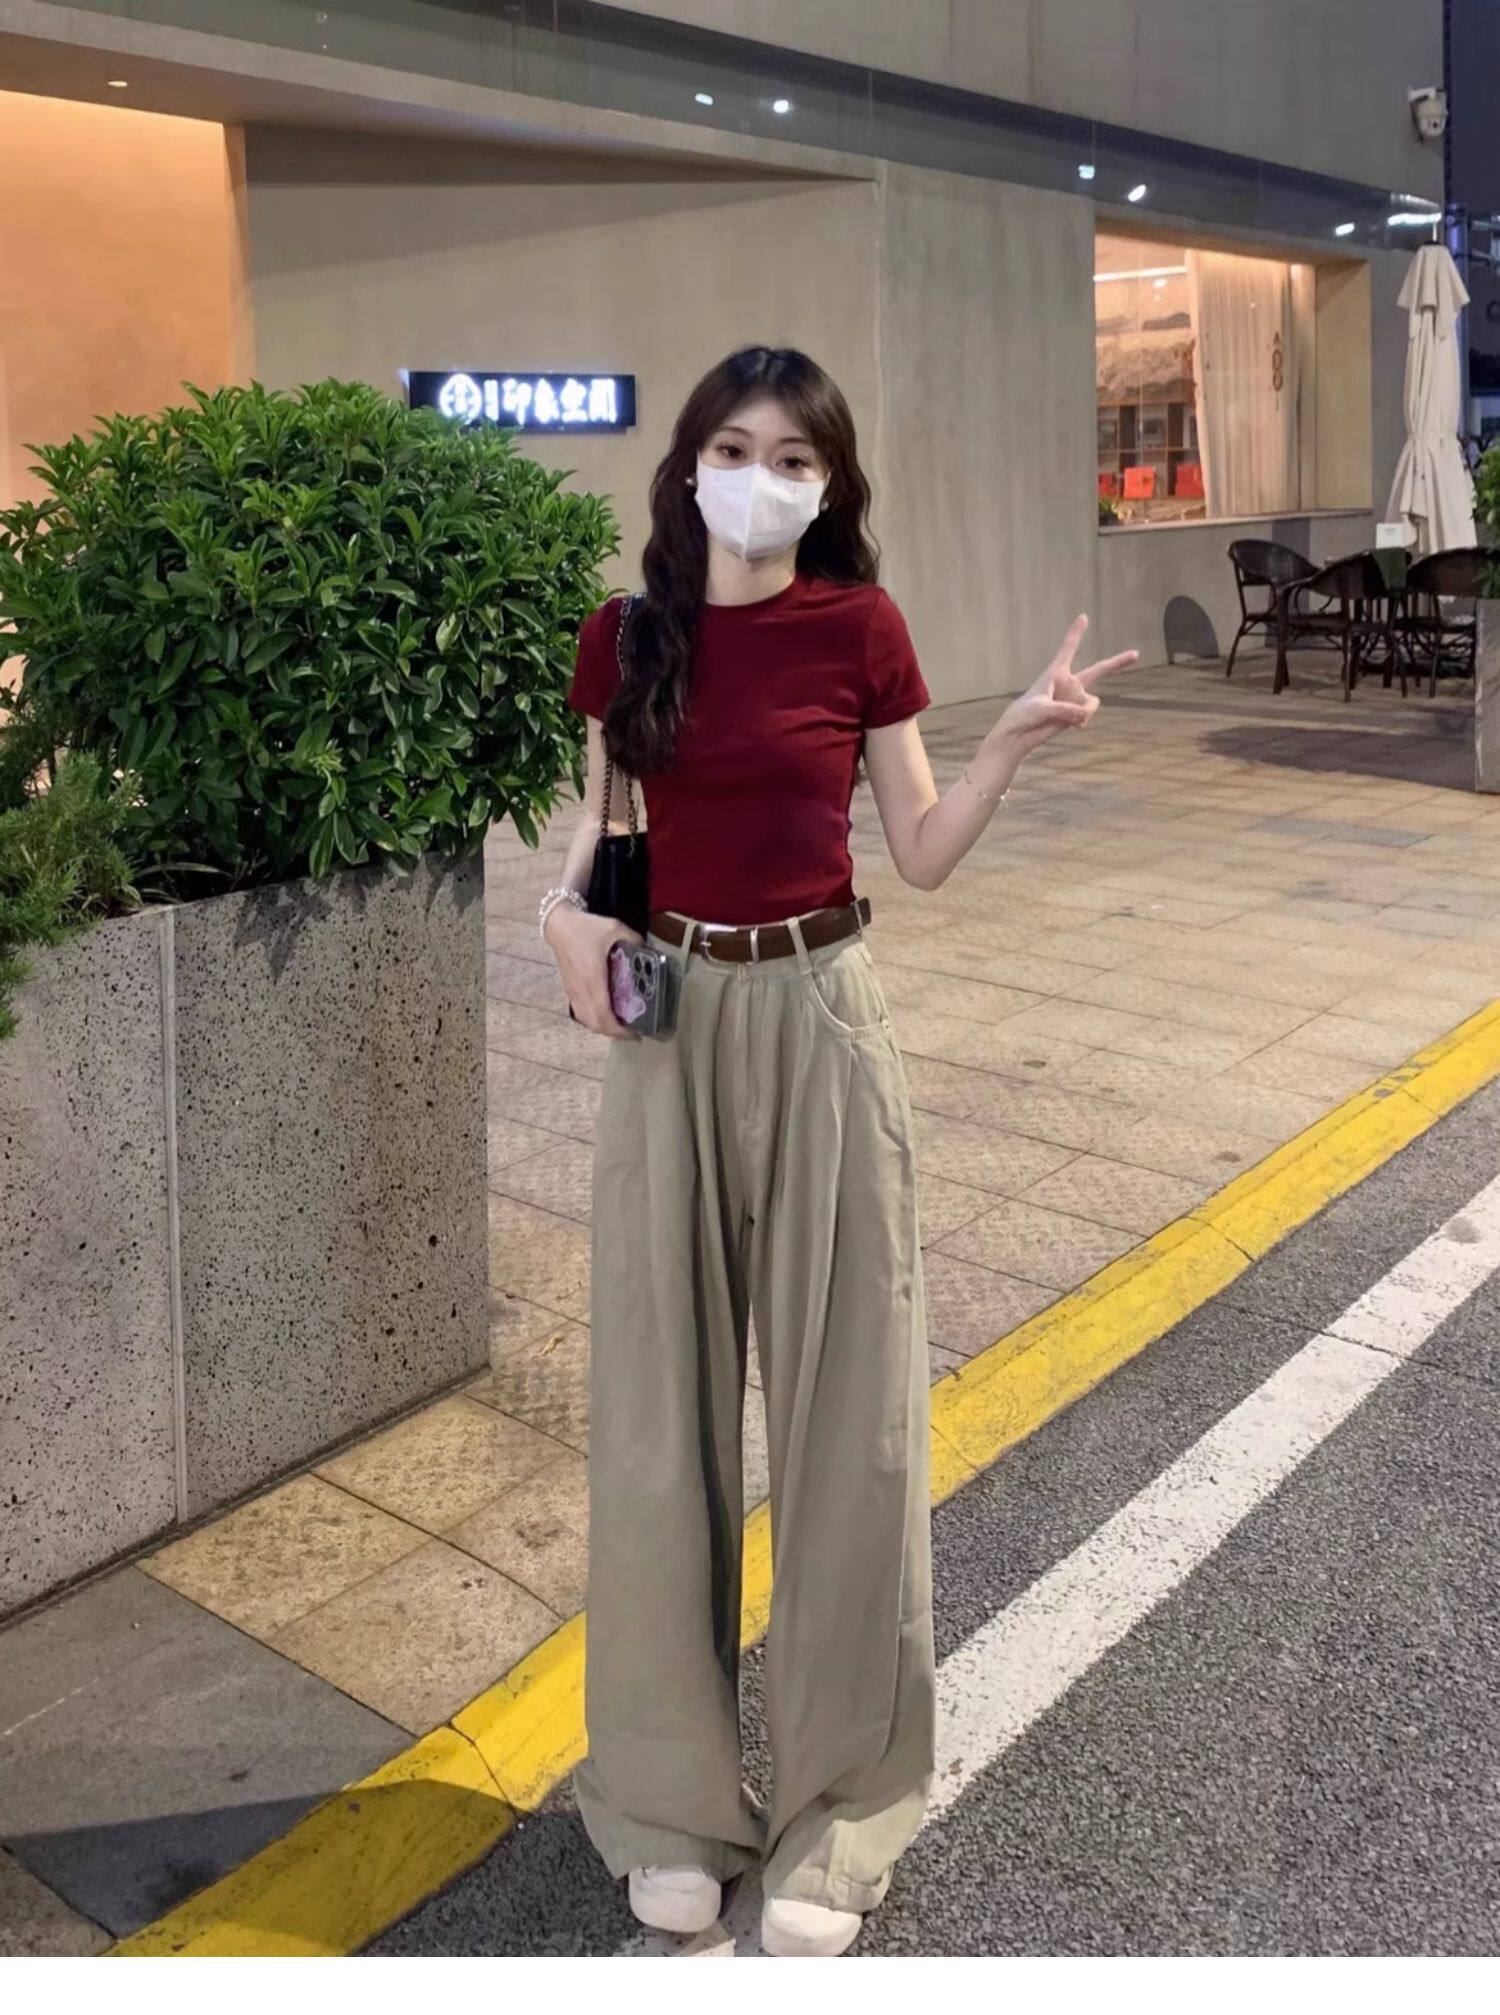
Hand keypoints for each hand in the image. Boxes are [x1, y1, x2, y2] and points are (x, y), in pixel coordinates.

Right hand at [544, 905, 642, 1036]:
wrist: (559, 925)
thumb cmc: (586, 927)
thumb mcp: (614, 928)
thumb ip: (634, 940)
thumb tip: (648, 952)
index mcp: (593, 978)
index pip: (604, 1014)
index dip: (619, 1029)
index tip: (635, 1033)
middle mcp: (581, 989)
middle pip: (595, 1024)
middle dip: (614, 1034)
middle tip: (632, 1033)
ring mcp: (573, 991)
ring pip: (586, 1021)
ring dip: (603, 1028)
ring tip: (620, 1026)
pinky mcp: (570, 990)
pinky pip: (581, 1013)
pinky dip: (594, 1020)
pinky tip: (605, 1015)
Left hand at [996, 615, 1136, 757]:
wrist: (1018, 736)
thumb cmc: (1023, 715)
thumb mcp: (1041, 708)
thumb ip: (1065, 710)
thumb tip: (1086, 713)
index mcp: (1055, 673)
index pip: (1068, 649)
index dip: (1076, 632)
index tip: (1083, 616)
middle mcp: (1068, 683)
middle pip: (1098, 670)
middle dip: (1117, 662)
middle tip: (1136, 654)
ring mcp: (1073, 699)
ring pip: (1091, 702)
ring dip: (1080, 710)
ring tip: (1061, 715)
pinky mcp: (1075, 714)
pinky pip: (1087, 715)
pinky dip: (1079, 721)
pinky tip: (1065, 724)